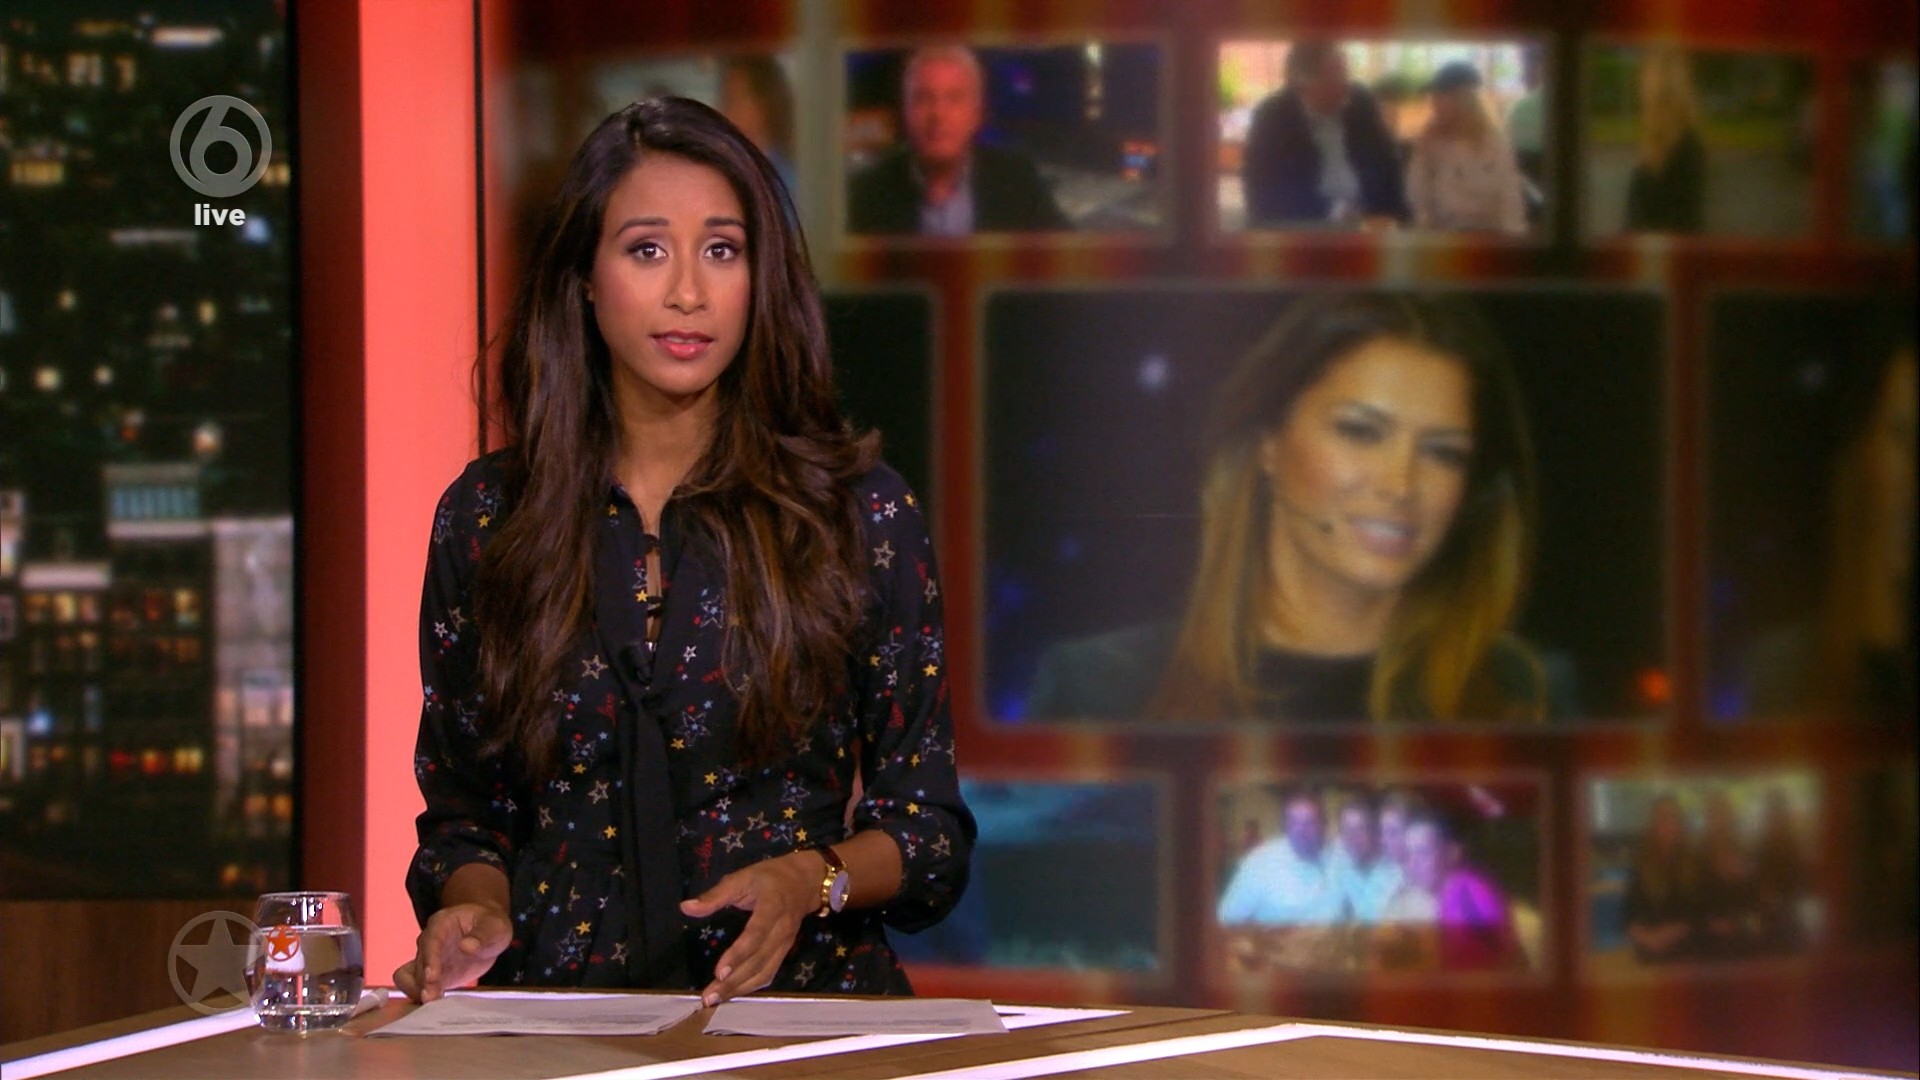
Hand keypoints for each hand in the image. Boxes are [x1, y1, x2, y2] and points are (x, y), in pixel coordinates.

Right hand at [393, 901, 511, 1002]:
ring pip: (411, 977)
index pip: (431, 941)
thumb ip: (483, 935)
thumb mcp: (495, 925)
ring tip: (431, 1005)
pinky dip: (422, 996)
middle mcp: (429, 942)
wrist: (487, 932)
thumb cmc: (489, 923)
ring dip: (418, 991)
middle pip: (418, 963)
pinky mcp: (433, 977)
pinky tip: (434, 1008)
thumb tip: (467, 946)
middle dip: (422, 982)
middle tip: (431, 998)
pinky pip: (418, 987)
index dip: (430, 959)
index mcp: (442, 924)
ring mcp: (429, 960)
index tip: (431, 977)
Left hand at [680, 851, 822, 1006]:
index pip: (756, 935)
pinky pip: (769, 973)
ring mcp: (785, 944)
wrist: (806, 881)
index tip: (719, 972)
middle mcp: (781, 930)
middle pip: (759, 961)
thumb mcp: (742, 877)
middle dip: (734, 982)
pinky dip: (751, 986)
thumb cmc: (770, 877)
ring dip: (740, 989)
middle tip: (709, 997)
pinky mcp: (784, 951)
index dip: (738, 955)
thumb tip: (686, 907)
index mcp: (772, 907)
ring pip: (765, 972)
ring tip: (716, 999)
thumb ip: (715, 895)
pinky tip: (734, 993)